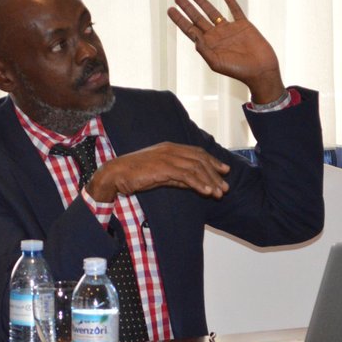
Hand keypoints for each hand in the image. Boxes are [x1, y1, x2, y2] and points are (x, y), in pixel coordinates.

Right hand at [86, 142, 230, 201]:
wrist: (116, 174)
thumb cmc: (135, 175)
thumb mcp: (160, 175)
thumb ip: (177, 177)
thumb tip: (194, 184)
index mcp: (170, 148)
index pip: (197, 153)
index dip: (213, 161)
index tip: (224, 171)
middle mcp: (171, 150)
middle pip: (200, 160)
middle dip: (215, 174)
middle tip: (225, 188)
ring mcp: (167, 157)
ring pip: (196, 168)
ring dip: (210, 181)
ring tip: (218, 193)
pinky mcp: (163, 167)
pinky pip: (186, 175)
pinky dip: (198, 184)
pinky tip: (206, 192)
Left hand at [167, 0, 284, 103]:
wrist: (260, 70)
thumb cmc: (238, 70)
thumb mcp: (216, 62)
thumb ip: (203, 48)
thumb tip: (193, 34)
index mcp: (208, 45)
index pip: (190, 29)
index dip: (179, 19)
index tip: (170, 9)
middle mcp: (217, 36)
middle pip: (198, 18)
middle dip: (188, 8)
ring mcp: (230, 29)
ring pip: (213, 12)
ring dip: (203, 2)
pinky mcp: (243, 25)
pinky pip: (235, 10)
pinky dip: (230, 1)